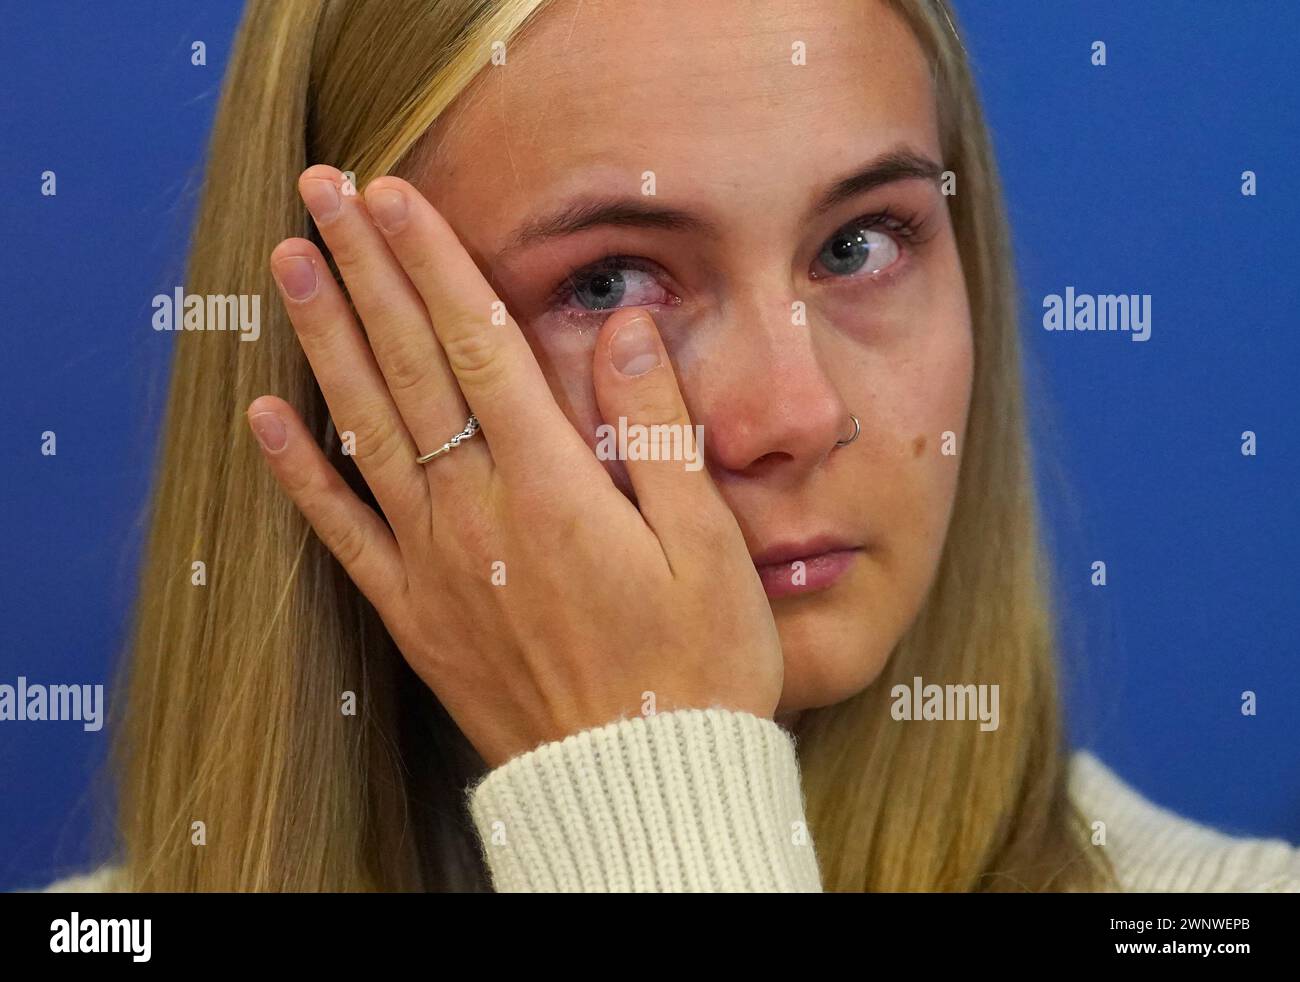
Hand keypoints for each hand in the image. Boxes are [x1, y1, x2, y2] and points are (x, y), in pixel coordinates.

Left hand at [246, 165, 782, 768]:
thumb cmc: (694, 670)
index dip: (433, 262)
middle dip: (363, 271)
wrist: (639, 789)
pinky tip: (265, 416)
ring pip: (365, 430)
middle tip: (320, 195)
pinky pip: (341, 532)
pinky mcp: (416, 615)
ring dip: (323, 341)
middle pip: (408, 368)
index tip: (393, 196)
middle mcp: (477, 513)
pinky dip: (300, 472)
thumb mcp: (708, 546)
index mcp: (552, 487)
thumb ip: (659, 430)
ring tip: (288, 267)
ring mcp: (435, 565)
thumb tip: (626, 327)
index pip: (477, 346)